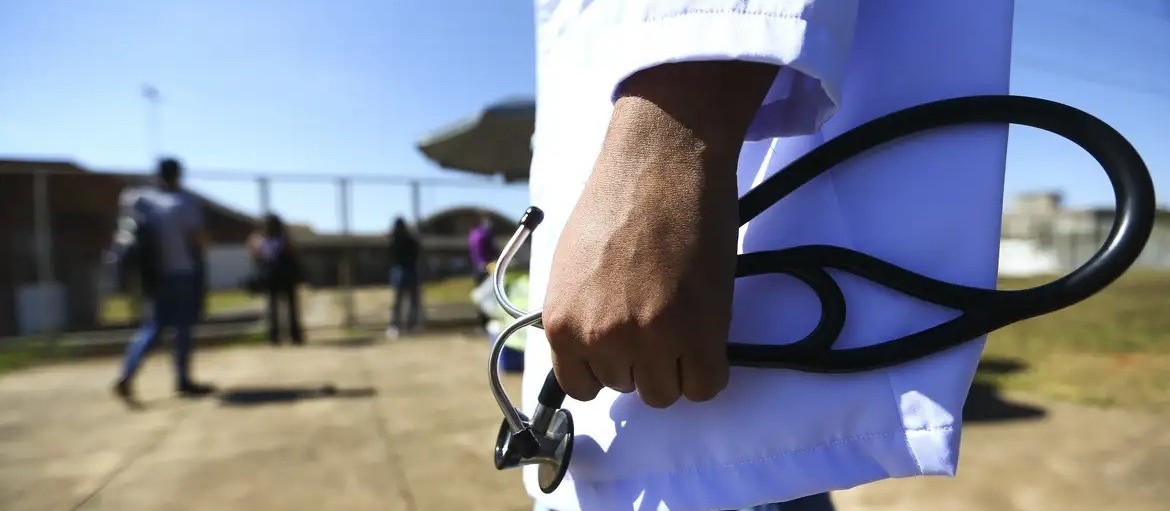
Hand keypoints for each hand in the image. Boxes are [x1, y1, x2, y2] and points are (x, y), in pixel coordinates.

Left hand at [541, 61, 776, 407]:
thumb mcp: (572, 266)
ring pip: (665, 392)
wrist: (662, 161)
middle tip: (658, 315)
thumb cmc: (617, 199)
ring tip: (683, 318)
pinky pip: (704, 385)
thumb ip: (578, 313)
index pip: (582, 386)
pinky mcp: (698, 333)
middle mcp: (600, 338)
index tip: (623, 346)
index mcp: (562, 323)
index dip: (607, 366)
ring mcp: (649, 339)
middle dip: (643, 359)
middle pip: (627, 387)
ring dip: (676, 363)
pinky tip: (707, 334)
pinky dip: (708, 368)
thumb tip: (589, 345)